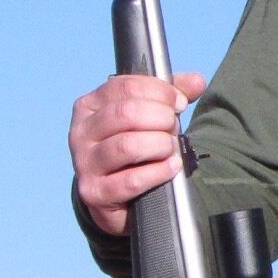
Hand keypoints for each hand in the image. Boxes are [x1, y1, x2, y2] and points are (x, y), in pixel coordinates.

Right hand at [69, 71, 206, 235]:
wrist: (110, 195)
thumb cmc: (130, 147)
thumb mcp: (144, 116)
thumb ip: (169, 96)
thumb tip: (196, 81)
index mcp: (89, 106)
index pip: (125, 87)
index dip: (159, 92)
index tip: (179, 103)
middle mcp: (81, 132)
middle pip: (127, 113)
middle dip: (161, 118)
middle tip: (173, 127)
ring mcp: (85, 163)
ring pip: (128, 146)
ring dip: (160, 145)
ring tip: (171, 148)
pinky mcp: (95, 192)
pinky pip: (131, 180)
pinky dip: (158, 172)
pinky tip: (172, 167)